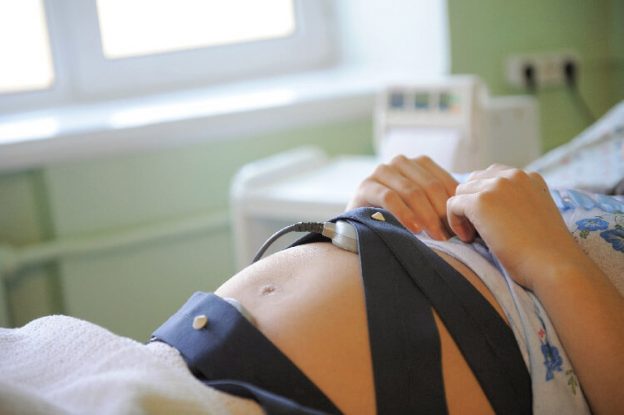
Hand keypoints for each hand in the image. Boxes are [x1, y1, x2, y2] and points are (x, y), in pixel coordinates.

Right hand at [347, 155, 457, 239]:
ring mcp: (382, 171)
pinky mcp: (366, 186)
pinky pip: (389, 198)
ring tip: (436, 237)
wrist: (361, 223)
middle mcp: (401, 162)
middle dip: (442, 213)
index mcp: (420, 163)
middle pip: (430, 186)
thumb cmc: (399, 217)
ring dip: (427, 216)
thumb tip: (473, 216)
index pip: (444, 181)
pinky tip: (414, 229)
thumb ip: (443, 204)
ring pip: (412, 191)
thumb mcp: (425, 206)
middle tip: (451, 237)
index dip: (456, 205)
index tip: (464, 229)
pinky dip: (404, 214)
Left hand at [446, 165, 584, 288]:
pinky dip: (455, 222)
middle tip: (479, 231)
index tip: (490, 223)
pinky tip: (468, 239)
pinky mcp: (481, 201)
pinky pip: (453, 205)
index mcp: (529, 177)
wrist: (554, 266)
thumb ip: (515, 203)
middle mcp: (514, 175)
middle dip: (472, 204)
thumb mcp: (534, 215)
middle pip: (474, 181)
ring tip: (474, 237)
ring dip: (463, 214)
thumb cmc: (546, 252)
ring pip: (461, 192)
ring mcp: (497, 186)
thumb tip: (488, 208)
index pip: (492, 176)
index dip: (485, 199)